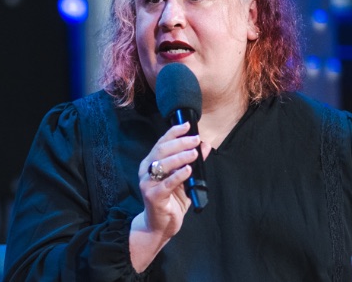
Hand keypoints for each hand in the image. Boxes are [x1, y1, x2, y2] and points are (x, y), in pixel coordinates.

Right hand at [129, 122, 200, 270]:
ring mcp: (148, 183)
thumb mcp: (184, 179)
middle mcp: (146, 170)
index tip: (187, 125)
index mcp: (151, 163)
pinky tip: (188, 170)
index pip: (161, 142)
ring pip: (162, 164)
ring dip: (180, 157)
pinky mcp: (153, 196)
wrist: (159, 226)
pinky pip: (166, 183)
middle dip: (179, 142)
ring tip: (194, 153)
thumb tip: (205, 145)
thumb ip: (193, 163)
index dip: (173, 132)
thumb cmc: (170, 201)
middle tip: (195, 140)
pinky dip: (178, 175)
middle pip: (161, 150)